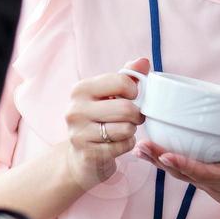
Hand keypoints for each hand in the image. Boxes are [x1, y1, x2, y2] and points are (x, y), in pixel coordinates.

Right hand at [63, 57, 146, 188]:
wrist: (80, 157)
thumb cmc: (99, 119)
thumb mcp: (109, 94)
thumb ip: (126, 76)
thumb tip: (143, 61)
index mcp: (80, 89)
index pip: (121, 82)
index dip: (134, 91)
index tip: (131, 97)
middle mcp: (75, 110)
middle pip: (126, 108)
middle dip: (136, 115)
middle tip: (133, 118)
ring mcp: (79, 133)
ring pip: (126, 129)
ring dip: (131, 131)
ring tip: (122, 130)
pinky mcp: (88, 154)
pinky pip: (124, 146)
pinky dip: (127, 145)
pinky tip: (116, 144)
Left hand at [136, 115, 219, 218]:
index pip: (201, 171)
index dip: (183, 163)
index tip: (166, 154)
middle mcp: (210, 181)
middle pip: (180, 171)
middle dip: (159, 159)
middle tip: (141, 146)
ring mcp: (202, 181)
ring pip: (174, 172)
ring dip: (155, 160)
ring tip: (138, 147)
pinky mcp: (198, 178)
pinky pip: (177, 170)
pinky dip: (161, 160)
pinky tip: (147, 149)